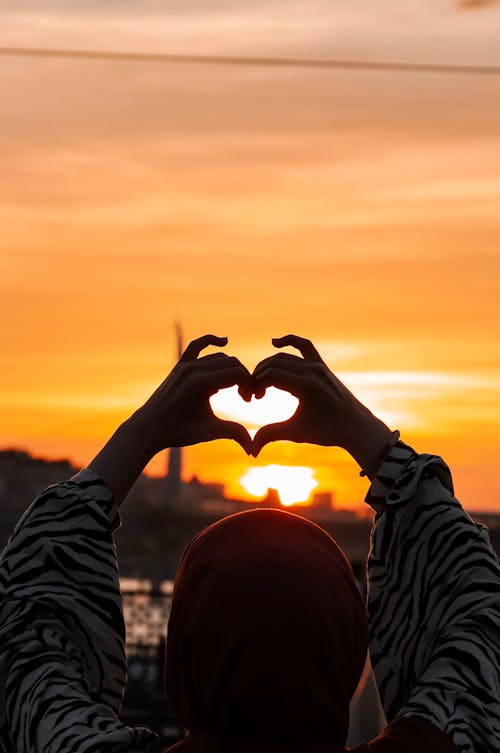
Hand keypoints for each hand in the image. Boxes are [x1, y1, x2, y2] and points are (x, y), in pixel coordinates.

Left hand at [132, 334, 253, 454]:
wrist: (148, 428)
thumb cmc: (178, 432)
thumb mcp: (209, 432)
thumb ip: (234, 433)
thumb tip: (253, 449)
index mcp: (201, 384)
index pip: (237, 374)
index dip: (249, 385)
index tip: (250, 400)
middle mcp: (193, 370)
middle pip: (231, 364)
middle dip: (244, 377)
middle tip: (246, 397)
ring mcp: (185, 365)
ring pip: (219, 357)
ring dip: (232, 368)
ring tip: (236, 388)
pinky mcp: (180, 366)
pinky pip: (196, 345)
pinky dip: (211, 341)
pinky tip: (224, 341)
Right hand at [251, 335, 392, 468]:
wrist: (356, 427)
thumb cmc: (327, 431)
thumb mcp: (296, 433)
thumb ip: (271, 435)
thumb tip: (251, 451)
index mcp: (306, 386)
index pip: (270, 375)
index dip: (255, 384)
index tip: (252, 399)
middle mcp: (313, 371)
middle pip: (274, 363)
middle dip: (258, 376)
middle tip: (254, 394)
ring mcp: (318, 366)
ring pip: (284, 357)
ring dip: (268, 366)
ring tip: (260, 383)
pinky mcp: (322, 366)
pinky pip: (304, 345)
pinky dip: (289, 341)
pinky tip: (274, 342)